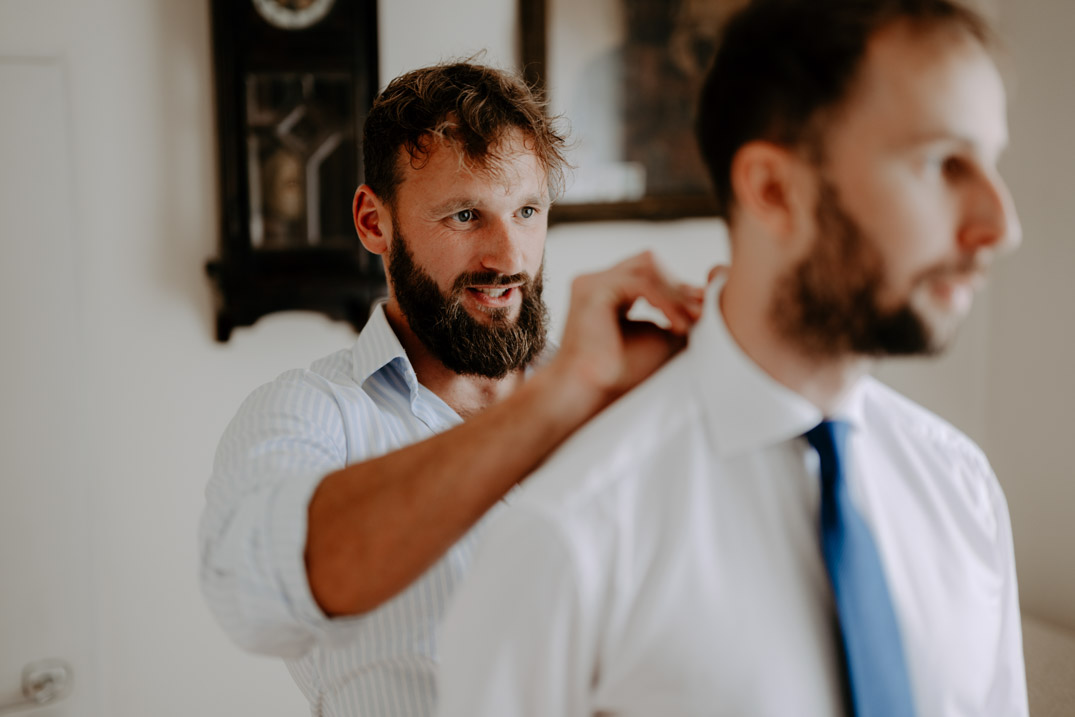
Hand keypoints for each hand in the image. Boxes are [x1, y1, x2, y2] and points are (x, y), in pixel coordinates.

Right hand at [550, 251, 705, 407]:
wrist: (592, 392)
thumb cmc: (621, 373)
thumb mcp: (660, 339)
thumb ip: (677, 317)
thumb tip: (708, 305)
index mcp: (609, 293)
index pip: (650, 274)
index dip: (679, 288)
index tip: (704, 308)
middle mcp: (598, 282)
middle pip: (649, 262)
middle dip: (678, 285)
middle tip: (701, 311)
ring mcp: (593, 283)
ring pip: (647, 268)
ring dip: (674, 293)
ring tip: (692, 320)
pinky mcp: (593, 289)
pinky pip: (640, 284)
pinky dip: (664, 302)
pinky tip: (677, 326)